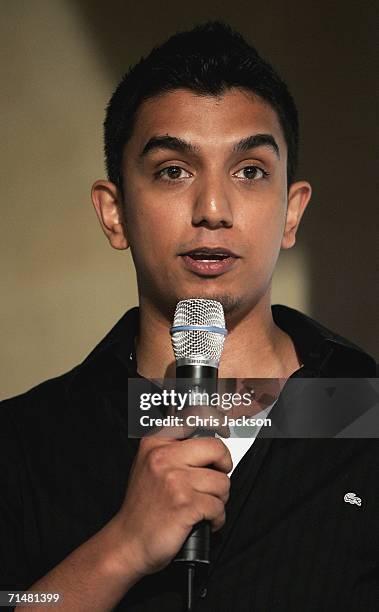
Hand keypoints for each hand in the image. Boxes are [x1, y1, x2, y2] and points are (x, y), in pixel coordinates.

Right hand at [112, 430, 231, 577]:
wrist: (128, 542)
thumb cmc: (142, 507)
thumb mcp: (149, 464)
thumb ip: (173, 445)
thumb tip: (205, 428)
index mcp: (155, 443)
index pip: (193, 416)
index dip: (215, 420)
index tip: (223, 427)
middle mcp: (164, 456)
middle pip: (216, 448)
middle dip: (224, 466)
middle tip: (216, 477)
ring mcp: (175, 479)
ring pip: (222, 482)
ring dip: (219, 499)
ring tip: (202, 505)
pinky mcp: (185, 504)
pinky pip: (218, 507)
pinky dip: (216, 519)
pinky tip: (203, 521)